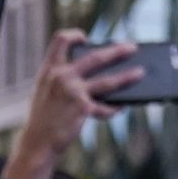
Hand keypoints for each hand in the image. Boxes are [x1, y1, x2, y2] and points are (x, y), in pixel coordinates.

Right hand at [5, 32, 141, 178]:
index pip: (60, 40)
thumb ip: (62, 79)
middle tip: (132, 48)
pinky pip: (104, 107)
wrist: (37, 143)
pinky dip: (113, 108)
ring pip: (108, 81)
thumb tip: (95, 72)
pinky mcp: (83, 108)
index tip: (86, 39)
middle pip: (95, 58)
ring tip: (140, 73)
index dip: (75, 35)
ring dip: (127, 77)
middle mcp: (61, 77)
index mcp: (49, 70)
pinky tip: (121, 107)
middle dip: (117, 51)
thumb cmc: (43, 120)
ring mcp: (73, 91)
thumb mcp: (45, 92)